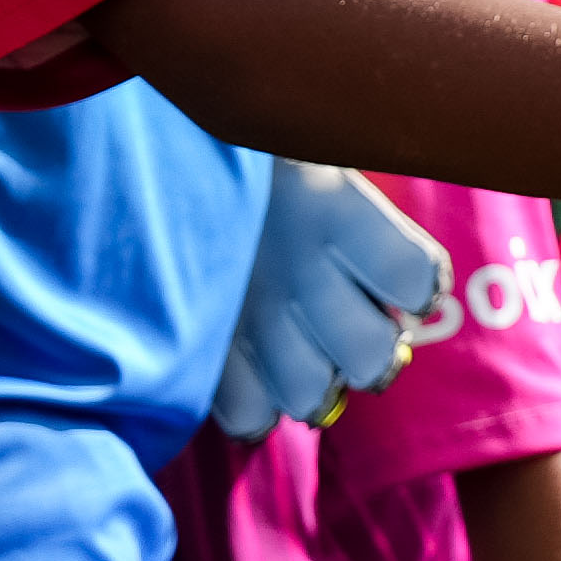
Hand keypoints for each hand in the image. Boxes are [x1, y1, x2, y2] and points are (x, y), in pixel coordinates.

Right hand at [213, 161, 450, 441]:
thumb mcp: (308, 149)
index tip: (405, 284)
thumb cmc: (244, 151)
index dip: (419, 289)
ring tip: (297, 353)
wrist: (142, 145)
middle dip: (372, 354)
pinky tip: (254, 372)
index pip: (413, 277)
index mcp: (332, 206)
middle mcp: (294, 267)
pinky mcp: (197, 341)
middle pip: (371, 357)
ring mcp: (241, 310)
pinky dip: (259, 408)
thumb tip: (407, 271)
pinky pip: (248, 416)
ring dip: (315, 383)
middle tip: (351, 329)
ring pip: (312, 395)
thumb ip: (353, 207)